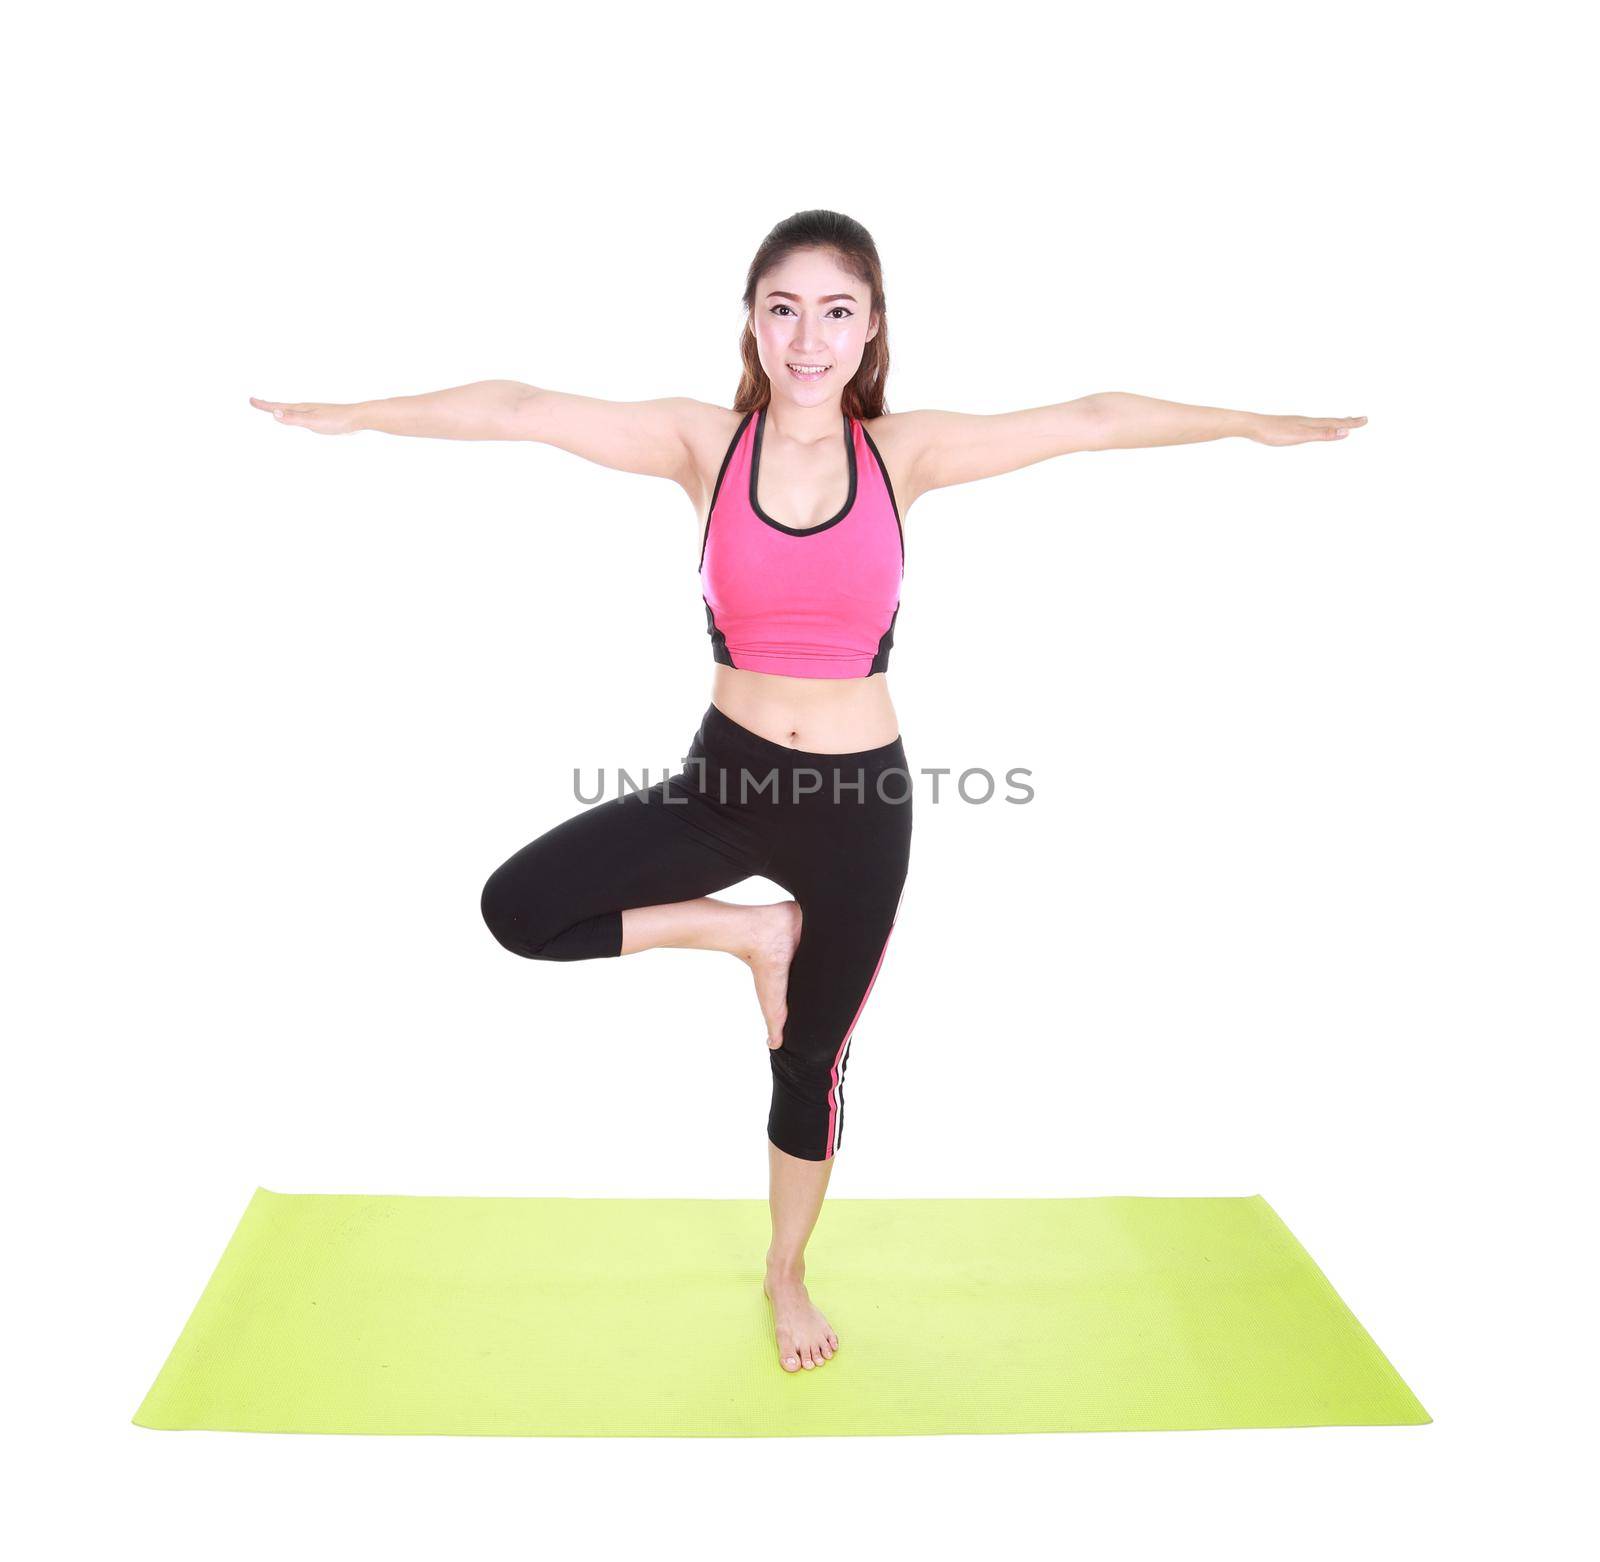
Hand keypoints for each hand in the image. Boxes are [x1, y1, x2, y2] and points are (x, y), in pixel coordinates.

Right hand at [249, 397, 360, 433]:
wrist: (358, 417)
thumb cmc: (337, 420)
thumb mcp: (313, 422)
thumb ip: (294, 419)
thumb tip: (274, 414)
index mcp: (301, 409)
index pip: (278, 407)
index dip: (263, 405)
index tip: (250, 400)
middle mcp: (306, 408)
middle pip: (282, 407)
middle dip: (268, 406)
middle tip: (256, 403)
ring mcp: (314, 412)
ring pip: (292, 411)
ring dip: (281, 410)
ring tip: (274, 410)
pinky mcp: (322, 418)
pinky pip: (302, 416)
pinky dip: (294, 415)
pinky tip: (300, 419)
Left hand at [1247, 412, 1366, 445]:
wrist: (1252, 426)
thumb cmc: (1275, 432)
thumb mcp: (1302, 436)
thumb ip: (1323, 434)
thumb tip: (1346, 432)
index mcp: (1312, 424)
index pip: (1336, 423)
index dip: (1352, 423)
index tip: (1366, 420)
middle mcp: (1306, 421)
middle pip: (1331, 421)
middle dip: (1347, 422)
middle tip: (1361, 419)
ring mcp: (1297, 423)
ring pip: (1320, 423)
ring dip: (1333, 423)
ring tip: (1341, 423)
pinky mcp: (1287, 427)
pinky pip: (1308, 426)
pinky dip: (1317, 426)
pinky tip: (1312, 428)